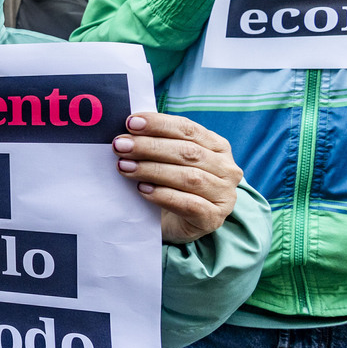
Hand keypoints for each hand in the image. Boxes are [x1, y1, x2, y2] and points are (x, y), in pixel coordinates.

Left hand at [113, 113, 242, 244]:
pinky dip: (163, 195)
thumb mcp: (167, 160)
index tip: (131, 123)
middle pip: (187, 152)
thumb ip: (156, 144)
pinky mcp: (213, 218)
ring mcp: (223, 195)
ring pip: (189, 177)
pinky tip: (142, 190)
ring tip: (125, 167)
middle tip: (120, 146)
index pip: (188, 129)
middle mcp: (226, 169)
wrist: (175, 225)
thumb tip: (128, 132)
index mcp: (217, 147)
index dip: (159, 124)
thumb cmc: (170, 186)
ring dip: (152, 170)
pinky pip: (189, 204)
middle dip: (150, 147)